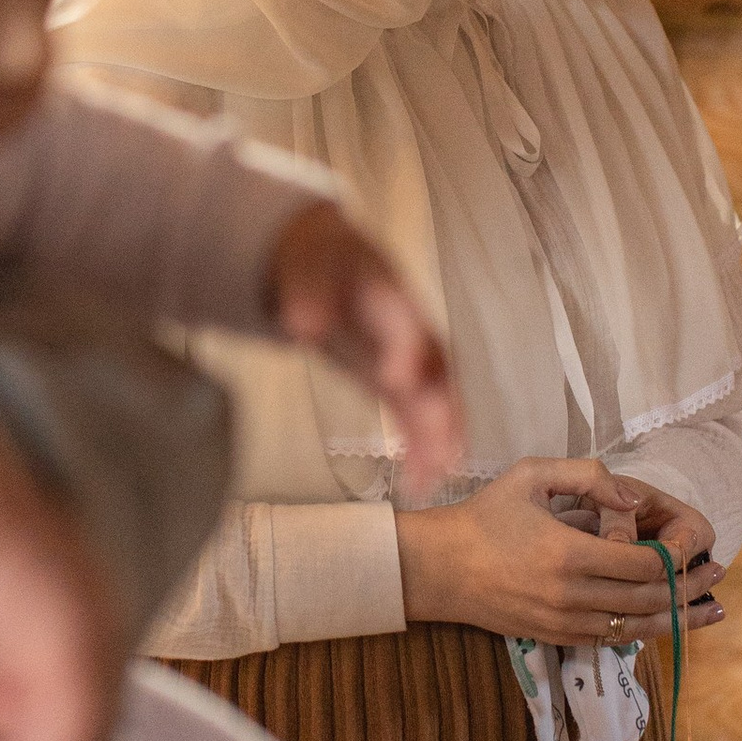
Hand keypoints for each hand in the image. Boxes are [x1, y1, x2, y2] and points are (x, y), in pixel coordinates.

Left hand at [265, 201, 462, 491]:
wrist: (318, 257)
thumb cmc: (316, 258)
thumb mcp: (306, 265)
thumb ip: (306, 294)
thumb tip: (301, 327)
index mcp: (390, 293)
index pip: (404, 322)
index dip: (406, 351)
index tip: (398, 382)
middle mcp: (409, 327)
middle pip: (435, 369)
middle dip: (441, 409)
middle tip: (440, 451)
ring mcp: (405, 357)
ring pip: (434, 399)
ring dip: (438, 440)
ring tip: (431, 482)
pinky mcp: (394, 382)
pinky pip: (416, 416)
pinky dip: (421, 448)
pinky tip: (420, 483)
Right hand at [395, 457, 718, 647]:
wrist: (439, 568)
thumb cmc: (485, 515)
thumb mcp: (531, 475)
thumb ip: (588, 476)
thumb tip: (635, 498)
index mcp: (568, 554)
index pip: (643, 566)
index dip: (675, 558)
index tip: (693, 546)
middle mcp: (570, 596)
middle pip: (648, 601)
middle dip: (690, 589)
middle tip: (718, 575)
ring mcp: (563, 623)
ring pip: (635, 629)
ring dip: (677, 619)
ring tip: (710, 609)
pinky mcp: (555, 638)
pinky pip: (611, 640)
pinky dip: (643, 632)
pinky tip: (667, 623)